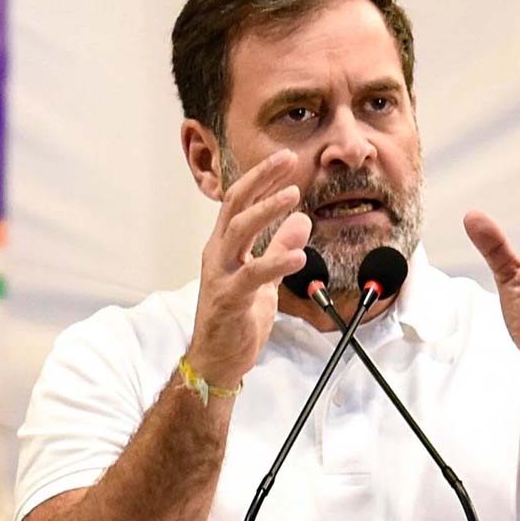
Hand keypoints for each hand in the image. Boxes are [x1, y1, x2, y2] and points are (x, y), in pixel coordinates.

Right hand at [186, 149, 310, 387]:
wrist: (217, 361)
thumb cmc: (237, 319)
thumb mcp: (265, 279)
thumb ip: (279, 249)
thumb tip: (302, 221)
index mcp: (225, 246)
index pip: (239, 201)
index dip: (261, 178)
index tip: (285, 158)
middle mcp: (218, 254)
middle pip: (235, 205)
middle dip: (261, 180)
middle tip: (287, 160)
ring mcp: (221, 275)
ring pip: (239, 231)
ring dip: (266, 210)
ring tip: (293, 195)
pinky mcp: (230, 299)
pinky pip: (253, 276)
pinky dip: (277, 263)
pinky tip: (300, 256)